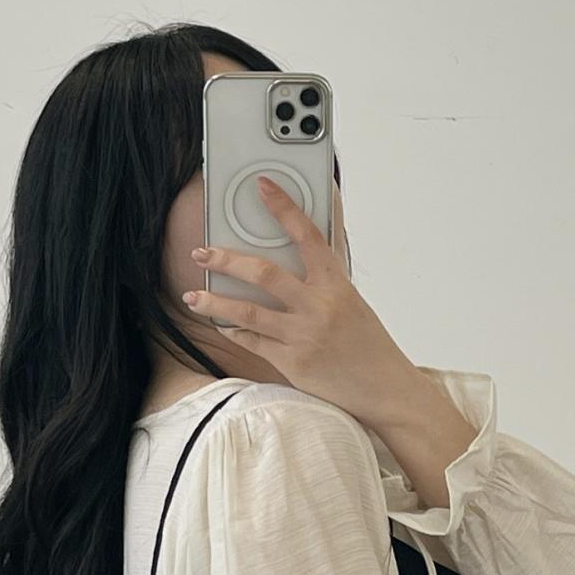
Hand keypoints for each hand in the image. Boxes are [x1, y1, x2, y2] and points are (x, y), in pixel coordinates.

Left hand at [180, 179, 422, 423]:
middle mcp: (318, 306)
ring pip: (247, 312)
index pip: (307, 235)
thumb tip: (315, 231)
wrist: (382, 388)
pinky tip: (220, 322)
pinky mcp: (292, 363)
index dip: (284, 207)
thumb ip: (327, 269)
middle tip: (202, 252)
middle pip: (263, 274)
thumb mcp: (351, 299)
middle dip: (226, 260)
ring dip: (214, 301)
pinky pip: (252, 341)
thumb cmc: (366, 341)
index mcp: (336, 283)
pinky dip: (233, 330)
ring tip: (192, 295)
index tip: (263, 185)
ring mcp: (302, 335)